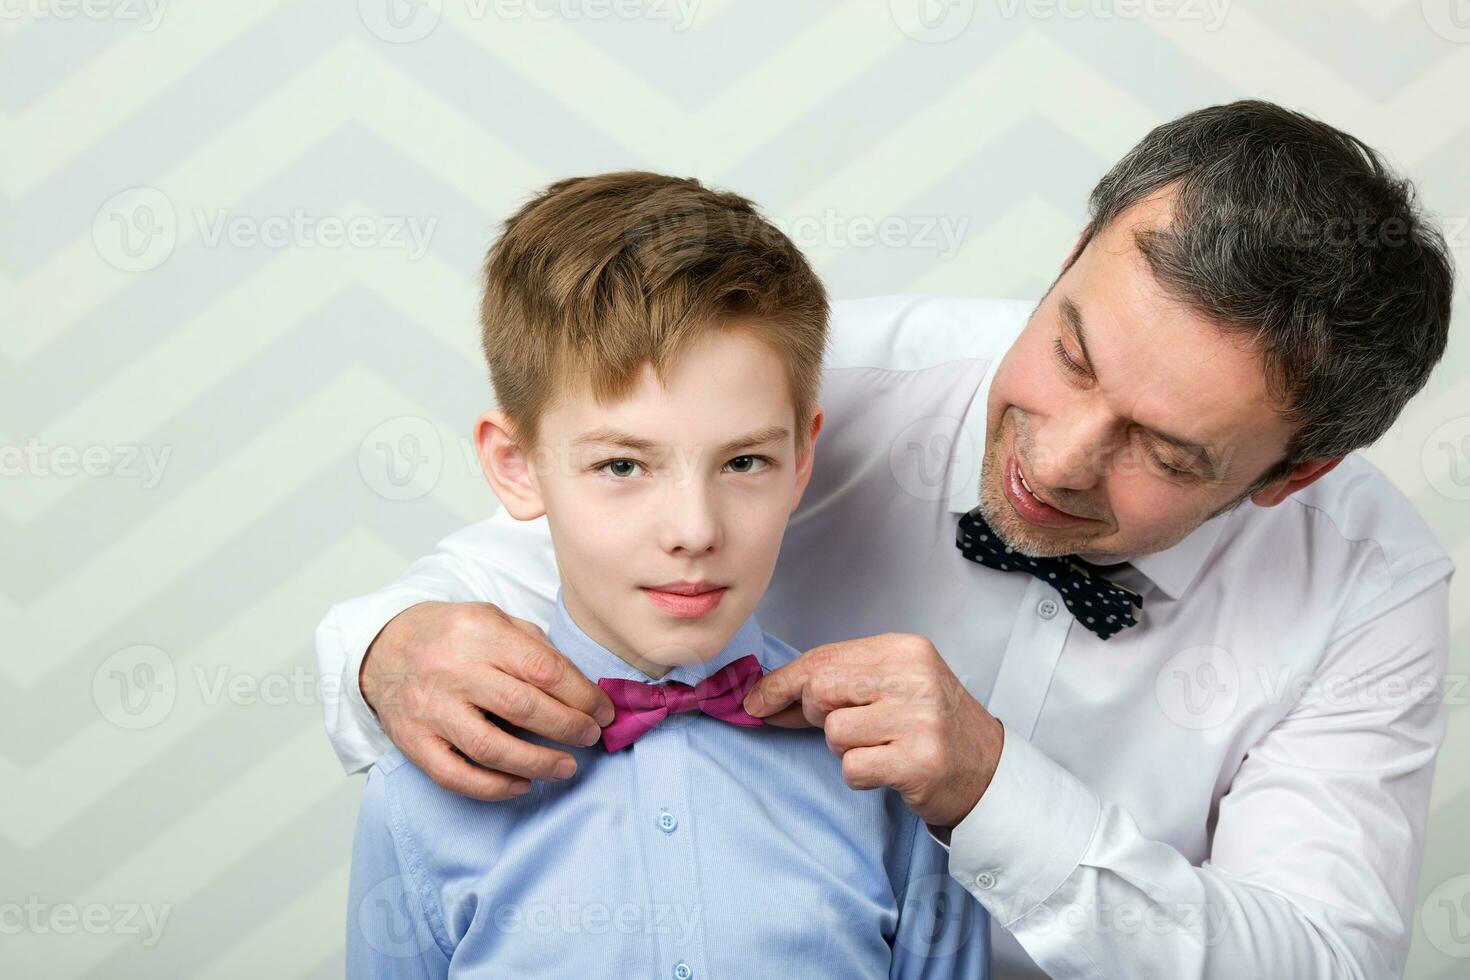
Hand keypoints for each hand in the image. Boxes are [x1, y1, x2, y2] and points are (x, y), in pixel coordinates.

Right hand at [360, 601, 614, 800]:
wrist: (384, 648)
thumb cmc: (453, 636)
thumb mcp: (495, 621)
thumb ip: (536, 649)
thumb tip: (585, 691)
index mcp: (479, 631)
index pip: (543, 669)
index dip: (582, 695)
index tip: (604, 711)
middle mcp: (452, 669)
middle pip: (523, 707)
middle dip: (568, 727)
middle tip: (591, 736)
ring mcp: (430, 709)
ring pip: (492, 748)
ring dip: (538, 763)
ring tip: (566, 767)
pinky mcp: (414, 741)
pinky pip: (456, 775)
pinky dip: (494, 788)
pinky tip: (521, 785)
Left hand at [742, 633, 1003, 828]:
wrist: (986, 767)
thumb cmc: (925, 724)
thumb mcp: (887, 686)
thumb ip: (833, 685)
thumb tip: (761, 697)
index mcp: (903, 649)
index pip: (824, 658)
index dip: (781, 682)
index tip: (755, 701)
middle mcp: (915, 678)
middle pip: (821, 689)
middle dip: (815, 713)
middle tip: (843, 726)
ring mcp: (920, 720)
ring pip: (835, 733)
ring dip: (845, 748)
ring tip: (878, 747)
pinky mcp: (920, 762)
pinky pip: (853, 768)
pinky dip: (859, 774)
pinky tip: (886, 769)